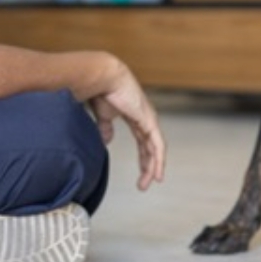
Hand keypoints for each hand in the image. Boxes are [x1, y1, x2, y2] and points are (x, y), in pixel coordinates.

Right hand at [86, 58, 165, 190]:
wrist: (103, 78)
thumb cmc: (101, 91)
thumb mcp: (104, 115)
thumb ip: (106, 128)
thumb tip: (106, 141)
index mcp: (134, 116)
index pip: (142, 141)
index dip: (143, 157)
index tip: (141, 173)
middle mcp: (145, 119)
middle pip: (150, 147)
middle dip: (147, 166)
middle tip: (144, 183)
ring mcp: (149, 119)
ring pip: (156, 148)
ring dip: (154, 166)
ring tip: (153, 182)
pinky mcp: (149, 121)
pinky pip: (157, 145)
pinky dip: (159, 160)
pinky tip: (157, 173)